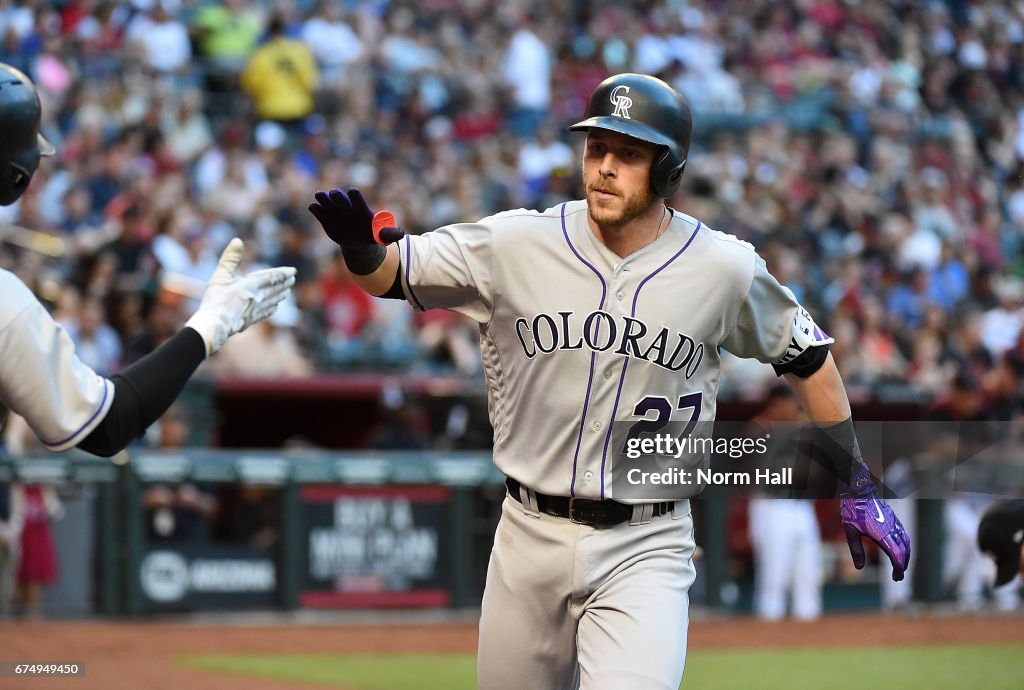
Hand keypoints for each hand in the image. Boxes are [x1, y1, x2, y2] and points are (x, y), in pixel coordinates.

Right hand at [185, 238, 296, 355]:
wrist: (214, 325)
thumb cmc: (215, 300)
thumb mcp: (220, 275)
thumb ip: (230, 258)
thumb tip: (237, 240)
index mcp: (251, 285)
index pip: (272, 277)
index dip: (283, 273)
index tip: (293, 271)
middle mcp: (257, 298)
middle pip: (275, 289)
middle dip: (284, 284)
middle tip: (293, 279)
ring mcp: (255, 310)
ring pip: (272, 301)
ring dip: (280, 295)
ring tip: (287, 292)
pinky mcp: (250, 320)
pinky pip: (265, 312)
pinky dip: (272, 308)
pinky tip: (274, 307)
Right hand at [308, 188, 404, 247]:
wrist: (357, 242)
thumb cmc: (371, 235)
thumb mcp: (382, 236)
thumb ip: (390, 233)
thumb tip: (402, 233)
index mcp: (360, 209)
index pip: (357, 198)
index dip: (355, 196)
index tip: (353, 193)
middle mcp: (346, 207)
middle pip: (340, 198)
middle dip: (338, 196)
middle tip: (334, 194)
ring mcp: (334, 212)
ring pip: (327, 201)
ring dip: (323, 198)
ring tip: (319, 196)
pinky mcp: (325, 218)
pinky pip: (318, 211)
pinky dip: (316, 209)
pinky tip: (314, 208)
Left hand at [840, 465, 910, 580]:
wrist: (859, 490)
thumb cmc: (852, 509)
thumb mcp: (850, 531)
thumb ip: (856, 549)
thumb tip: (859, 568)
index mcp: (882, 533)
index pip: (896, 554)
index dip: (898, 567)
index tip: (897, 577)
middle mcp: (891, 529)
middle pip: (903, 550)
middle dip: (903, 565)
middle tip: (898, 577)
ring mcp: (894, 523)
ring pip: (906, 542)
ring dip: (905, 556)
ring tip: (900, 567)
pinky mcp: (894, 519)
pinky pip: (904, 534)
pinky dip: (905, 546)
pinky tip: (901, 551)